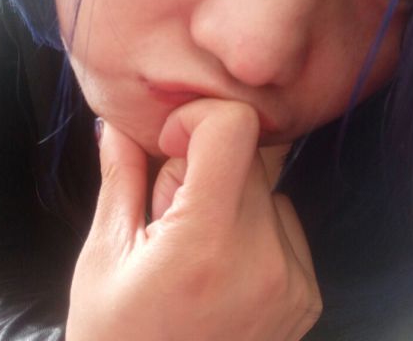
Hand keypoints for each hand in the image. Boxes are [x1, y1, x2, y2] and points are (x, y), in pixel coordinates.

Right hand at [66, 98, 321, 339]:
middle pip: (249, 152)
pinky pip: (284, 221)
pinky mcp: (307, 294)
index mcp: (206, 242)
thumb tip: (115, 123)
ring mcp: (293, 279)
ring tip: (195, 246)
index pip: (234, 127)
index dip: (197, 119)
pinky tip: (223, 266)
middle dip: (205, 162)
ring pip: (268, 184)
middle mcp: (264, 257)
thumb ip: (120, 179)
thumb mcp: (104, 259)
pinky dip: (255, 225)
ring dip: (232, 194)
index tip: (170, 147)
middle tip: (172, 210)